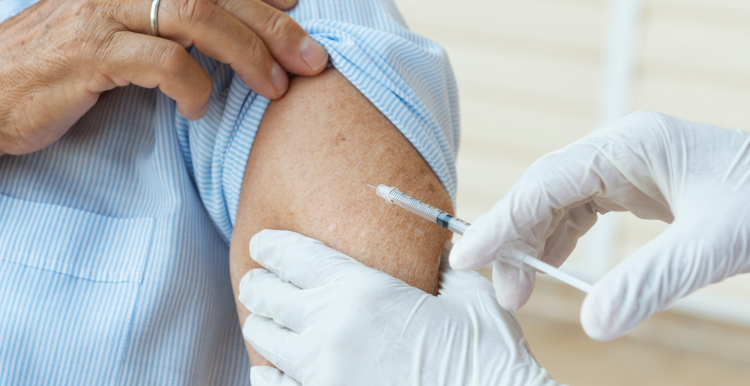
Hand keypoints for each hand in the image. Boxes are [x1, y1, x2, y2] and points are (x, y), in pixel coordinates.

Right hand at [0, 0, 327, 155]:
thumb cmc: (64, 67)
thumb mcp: (121, 36)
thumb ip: (171, 27)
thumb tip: (232, 36)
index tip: (297, 7)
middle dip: (274, 27)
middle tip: (311, 59)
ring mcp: (103, 12)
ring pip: (197, 15)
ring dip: (247, 54)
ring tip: (274, 87)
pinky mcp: (90, 52)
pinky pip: (162, 61)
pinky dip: (194, 87)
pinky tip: (199, 110)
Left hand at [238, 230, 556, 385]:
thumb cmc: (488, 357)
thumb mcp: (469, 297)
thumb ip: (443, 266)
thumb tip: (439, 249)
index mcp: (363, 290)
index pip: (293, 255)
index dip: (270, 246)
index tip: (261, 244)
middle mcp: (332, 329)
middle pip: (266, 295)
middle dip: (258, 284)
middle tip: (258, 281)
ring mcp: (322, 375)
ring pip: (264, 339)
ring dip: (262, 325)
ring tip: (266, 321)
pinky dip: (267, 373)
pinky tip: (271, 368)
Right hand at [450, 110, 749, 340]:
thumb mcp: (714, 244)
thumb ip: (650, 282)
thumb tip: (593, 326)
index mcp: (630, 145)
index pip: (546, 182)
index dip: (503, 221)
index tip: (469, 256)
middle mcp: (620, 150)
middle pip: (544, 190)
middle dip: (516, 239)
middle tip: (507, 293)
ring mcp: (627, 166)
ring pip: (558, 201)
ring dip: (535, 243)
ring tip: (522, 288)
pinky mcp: (636, 185)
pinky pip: (582, 210)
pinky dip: (561, 240)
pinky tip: (552, 267)